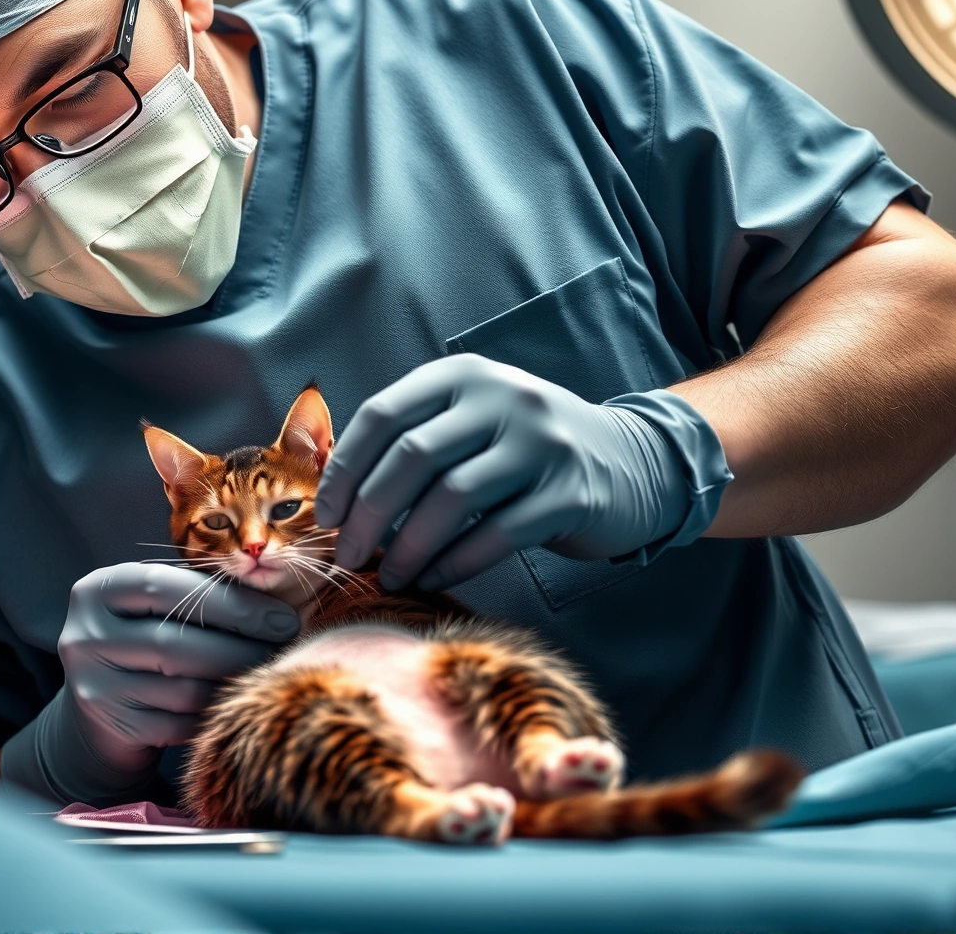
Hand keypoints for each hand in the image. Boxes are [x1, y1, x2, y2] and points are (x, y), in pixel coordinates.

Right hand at [57, 562, 300, 774]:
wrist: (101, 710)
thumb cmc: (146, 641)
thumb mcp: (158, 608)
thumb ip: (200, 595)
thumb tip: (275, 602)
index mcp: (98, 589)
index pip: (169, 588)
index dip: (231, 602)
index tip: (282, 617)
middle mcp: (85, 634)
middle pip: (177, 642)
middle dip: (241, 646)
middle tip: (283, 648)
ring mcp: (93, 684)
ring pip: (183, 688)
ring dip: (234, 683)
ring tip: (265, 673)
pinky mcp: (112, 725)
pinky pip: (178, 724)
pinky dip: (212, 715)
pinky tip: (233, 703)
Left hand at [316, 355, 724, 592]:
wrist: (629, 462)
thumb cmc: (523, 451)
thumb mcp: (471, 422)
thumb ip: (412, 439)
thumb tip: (331, 489)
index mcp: (464, 376)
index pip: (384, 414)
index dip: (345, 468)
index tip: (327, 515)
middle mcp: (503, 398)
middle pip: (412, 457)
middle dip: (369, 514)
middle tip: (347, 556)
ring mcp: (540, 443)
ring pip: (452, 498)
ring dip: (408, 546)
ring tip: (387, 575)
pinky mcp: (569, 492)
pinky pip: (497, 534)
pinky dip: (455, 562)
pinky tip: (432, 578)